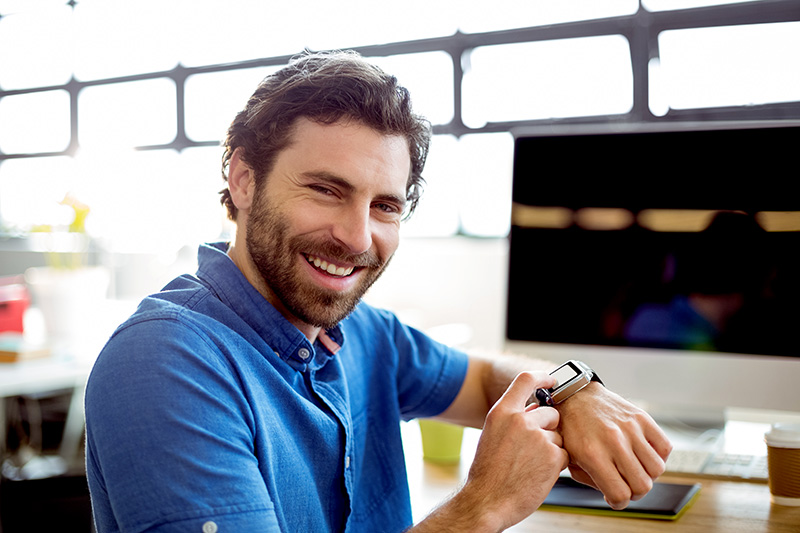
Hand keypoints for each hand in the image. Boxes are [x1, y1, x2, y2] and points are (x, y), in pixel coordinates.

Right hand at [458, 372, 568, 530]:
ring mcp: (538, 437)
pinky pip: (565, 454)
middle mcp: (520, 420)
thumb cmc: (489, 472)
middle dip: (549, 428)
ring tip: (531, 465)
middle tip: (532, 449)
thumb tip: (535, 410)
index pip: (526, 379)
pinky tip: (539, 474)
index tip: (552, 380)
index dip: (543, 377)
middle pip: (551, 413)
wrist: (487, 501)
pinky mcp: (553, 456)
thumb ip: (512, 419)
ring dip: (551, 448)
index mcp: (502, 412)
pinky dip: (556, 464)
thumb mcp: (493, 435)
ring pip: (558, 435)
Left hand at [556, 383, 671, 509]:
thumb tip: (616, 496)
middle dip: (635, 492)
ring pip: (657, 469)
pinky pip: (665, 447)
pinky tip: (642, 454)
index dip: (619, 503)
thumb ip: (591, 481)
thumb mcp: (570, 459)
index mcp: (593, 454)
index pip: (620, 494)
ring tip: (634, 468)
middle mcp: (614, 441)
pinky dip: (658, 456)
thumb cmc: (571, 429)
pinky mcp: (642, 417)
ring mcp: (630, 428)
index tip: (615, 498)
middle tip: (625, 484)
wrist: (575, 396)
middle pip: (642, 485)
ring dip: (647, 475)